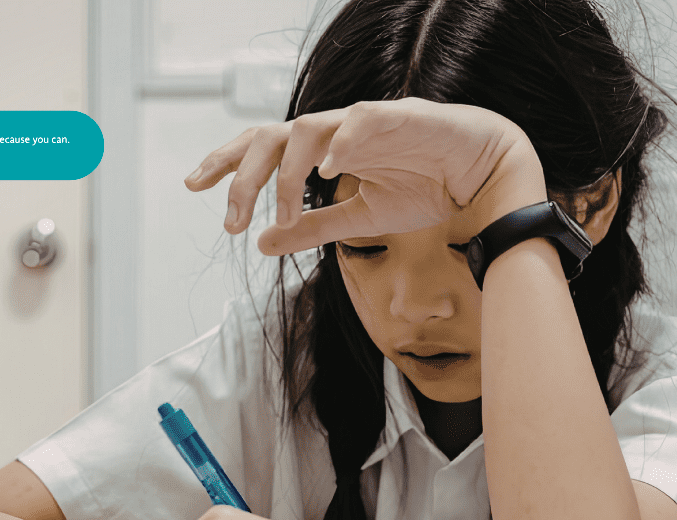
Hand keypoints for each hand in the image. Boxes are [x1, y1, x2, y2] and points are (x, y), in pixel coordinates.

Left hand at [185, 97, 545, 254]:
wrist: (482, 176)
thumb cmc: (424, 187)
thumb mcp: (358, 219)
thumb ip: (311, 229)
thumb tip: (262, 243)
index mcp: (321, 152)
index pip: (261, 148)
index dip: (227, 164)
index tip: (194, 188)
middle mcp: (334, 133)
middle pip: (269, 136)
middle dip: (239, 172)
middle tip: (228, 218)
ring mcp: (363, 123)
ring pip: (304, 130)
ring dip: (285, 174)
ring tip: (283, 211)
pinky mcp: (400, 118)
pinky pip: (361, 122)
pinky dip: (341, 143)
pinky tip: (325, 170)